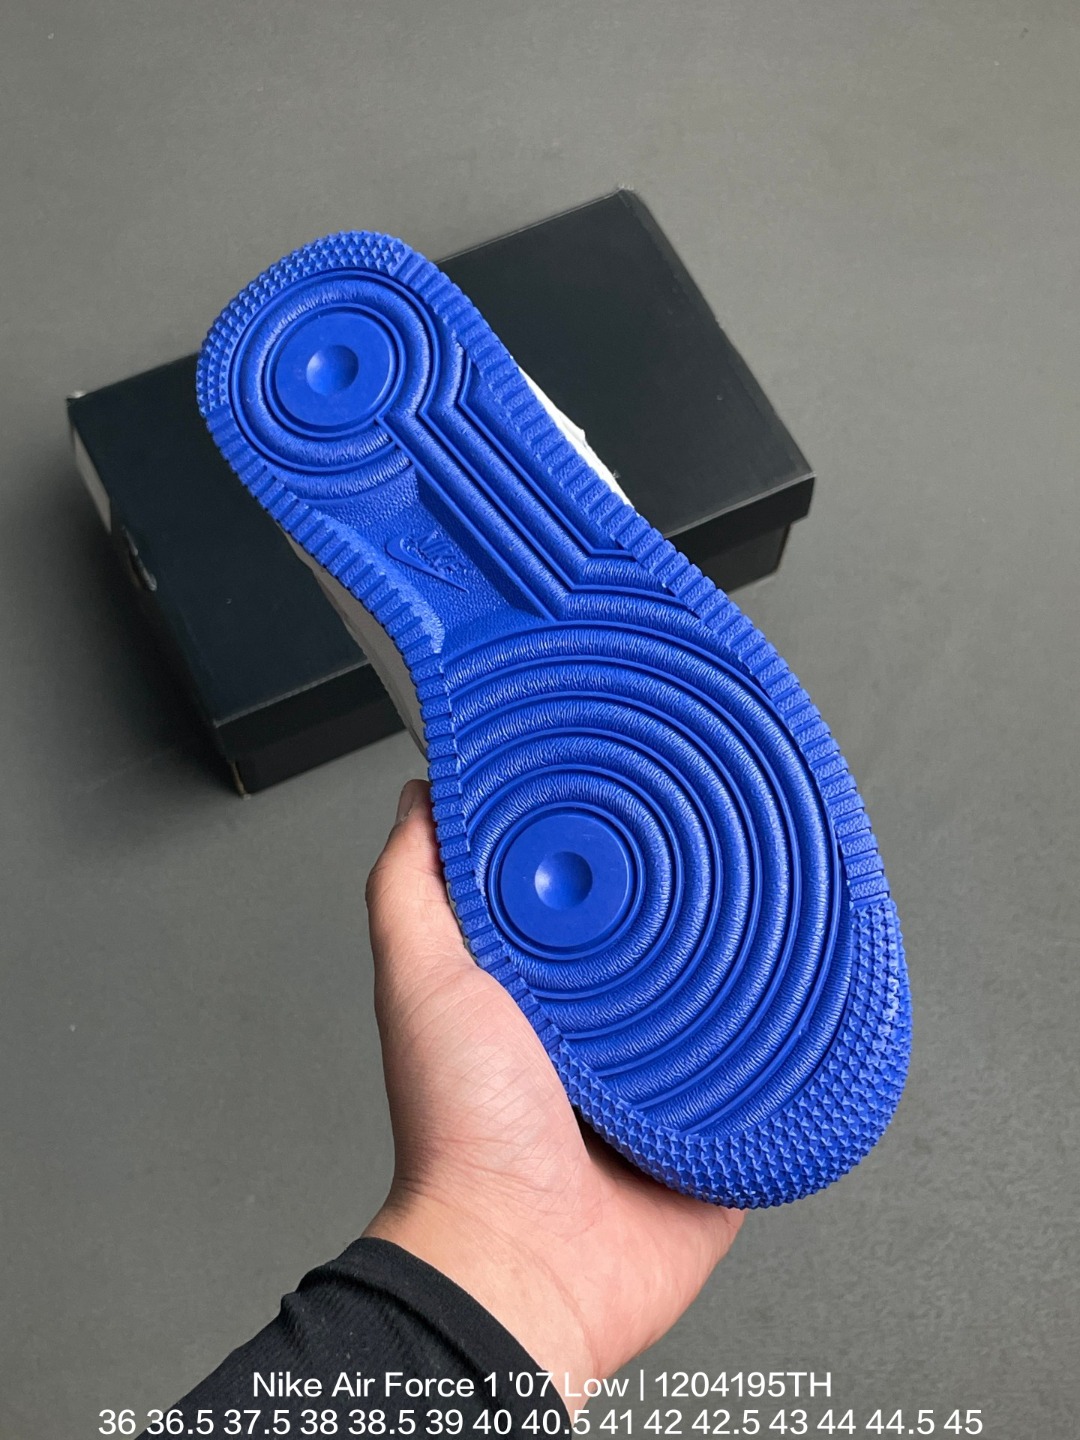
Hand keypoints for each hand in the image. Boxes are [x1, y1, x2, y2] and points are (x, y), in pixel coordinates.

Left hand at [364, 780, 742, 1399]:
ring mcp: (657, 1084)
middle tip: (724, 850)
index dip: (605, 847)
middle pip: (660, 943)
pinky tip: (807, 1003)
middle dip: (691, 903)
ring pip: (721, 1004)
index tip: (637, 793)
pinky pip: (765, 1079)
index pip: (581, 895)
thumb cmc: (461, 1134)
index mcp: (533, 991)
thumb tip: (421, 799)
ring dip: (745, 971)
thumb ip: (409, 888)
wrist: (526, 1266)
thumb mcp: (421, 981)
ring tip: (777, 914)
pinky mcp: (712, 1133)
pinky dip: (785, 1049)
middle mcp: (597, 1033)